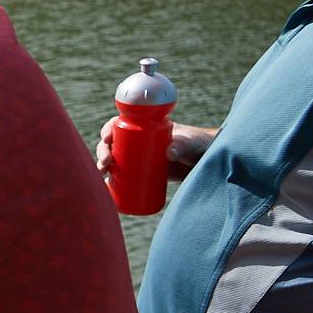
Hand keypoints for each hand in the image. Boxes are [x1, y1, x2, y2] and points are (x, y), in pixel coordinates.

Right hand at [95, 119, 212, 180]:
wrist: (209, 162)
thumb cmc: (201, 146)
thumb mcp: (192, 143)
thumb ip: (183, 144)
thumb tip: (169, 152)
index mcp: (146, 128)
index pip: (122, 125)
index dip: (109, 129)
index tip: (107, 138)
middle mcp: (139, 142)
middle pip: (113, 144)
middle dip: (103, 151)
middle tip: (106, 162)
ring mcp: (140, 158)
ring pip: (115, 160)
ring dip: (103, 166)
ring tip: (103, 175)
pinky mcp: (143, 174)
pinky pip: (122, 176)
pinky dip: (112, 181)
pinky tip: (105, 187)